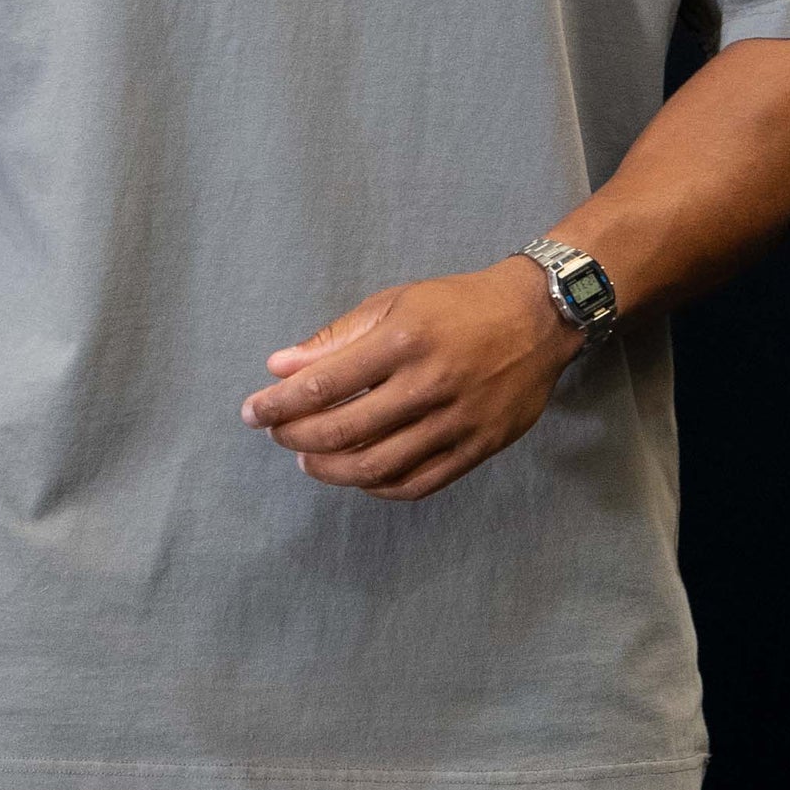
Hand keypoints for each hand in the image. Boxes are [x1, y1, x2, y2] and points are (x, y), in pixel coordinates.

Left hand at [239, 255, 579, 500]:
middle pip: (345, 430)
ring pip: (378, 466)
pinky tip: (357, 475)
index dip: (280, 404)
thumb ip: (336, 338)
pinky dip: (378, 487)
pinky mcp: (478, 447)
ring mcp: (457, 421)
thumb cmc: (456, 305)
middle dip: (297, 437)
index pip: (325, 383)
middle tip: (277, 433)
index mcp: (404, 340)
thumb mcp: (395, 303)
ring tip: (308, 460)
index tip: (252, 412)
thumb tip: (279, 367)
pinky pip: (418, 483)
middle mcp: (429, 384)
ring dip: (331, 469)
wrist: (537, 318)